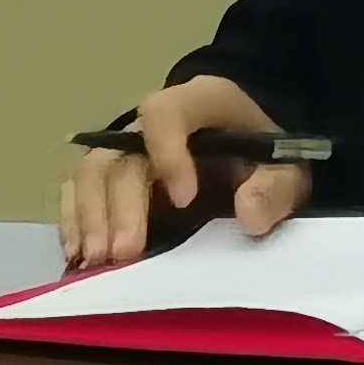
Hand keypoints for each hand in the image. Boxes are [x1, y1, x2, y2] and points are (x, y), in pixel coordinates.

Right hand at [57, 75, 312, 270]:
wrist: (252, 147)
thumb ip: (274, 189)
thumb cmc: (267, 156)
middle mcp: (151, 124)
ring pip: (92, 171)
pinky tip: (79, 256)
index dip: (168, 152)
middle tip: (124, 254)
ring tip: (97, 261)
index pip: (165, 112)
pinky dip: (75, 221)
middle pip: (122, 154)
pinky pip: (79, 190)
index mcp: (199, 103)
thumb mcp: (288, 170)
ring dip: (90, 216)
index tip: (186, 201)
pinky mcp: (113, 178)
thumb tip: (250, 216)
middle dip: (120, 204)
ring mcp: (127, 150)